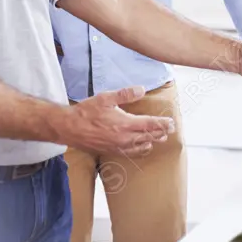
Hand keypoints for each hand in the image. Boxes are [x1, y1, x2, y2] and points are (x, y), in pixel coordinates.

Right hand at [54, 86, 174, 156]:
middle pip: (148, 136)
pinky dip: (141, 149)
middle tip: (171, 130)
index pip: (150, 125)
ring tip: (161, 139)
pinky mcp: (112, 151)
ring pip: (141, 145)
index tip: (171, 122)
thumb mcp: (106, 98)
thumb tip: (141, 89)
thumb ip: (125, 94)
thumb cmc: (87, 112)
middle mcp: (124, 138)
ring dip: (152, 141)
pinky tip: (143, 147)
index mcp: (125, 124)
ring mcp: (118, 146)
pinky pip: (131, 152)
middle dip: (160, 132)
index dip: (162, 124)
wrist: (70, 128)